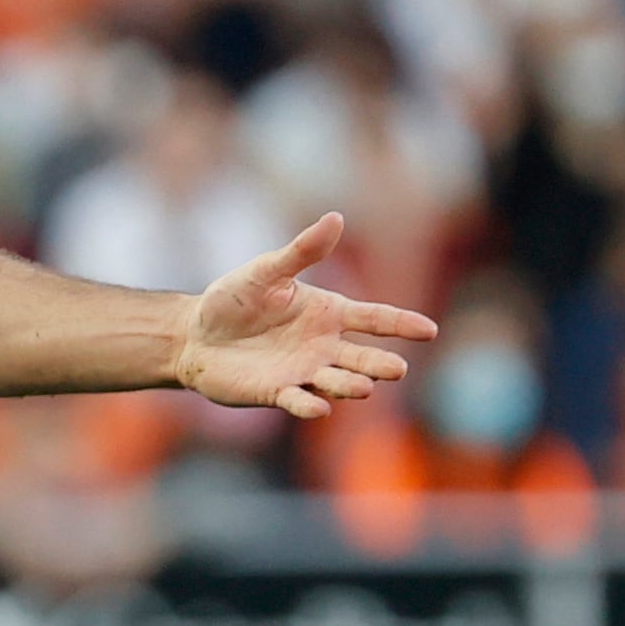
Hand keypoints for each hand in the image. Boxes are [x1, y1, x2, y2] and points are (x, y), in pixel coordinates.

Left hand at [174, 213, 437, 417]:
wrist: (194, 334)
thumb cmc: (234, 299)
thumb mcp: (266, 271)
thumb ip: (301, 252)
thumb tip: (336, 218)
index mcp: (328, 313)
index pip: (375, 318)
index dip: (402, 324)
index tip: (429, 330)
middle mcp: (324, 346)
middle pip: (363, 357)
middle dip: (381, 365)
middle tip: (397, 369)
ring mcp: (303, 371)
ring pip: (337, 381)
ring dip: (350, 385)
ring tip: (363, 386)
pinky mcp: (276, 392)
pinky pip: (298, 401)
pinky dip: (309, 405)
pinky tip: (319, 407)